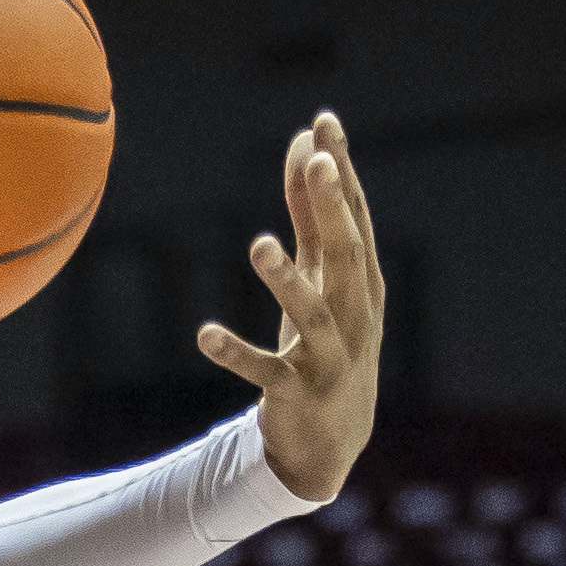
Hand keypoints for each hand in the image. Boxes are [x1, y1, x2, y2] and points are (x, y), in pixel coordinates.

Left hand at [197, 112, 383, 500]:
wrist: (330, 441)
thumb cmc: (327, 342)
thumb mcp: (320, 278)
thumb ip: (310, 215)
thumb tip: (305, 146)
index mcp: (362, 284)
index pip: (355, 219)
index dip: (341, 173)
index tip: (324, 124)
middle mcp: (355, 317)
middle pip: (347, 257)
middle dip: (333, 210)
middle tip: (318, 163)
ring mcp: (330, 358)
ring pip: (312, 315)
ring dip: (286, 280)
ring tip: (258, 245)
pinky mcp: (297, 394)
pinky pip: (266, 373)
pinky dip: (237, 354)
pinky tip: (204, 335)